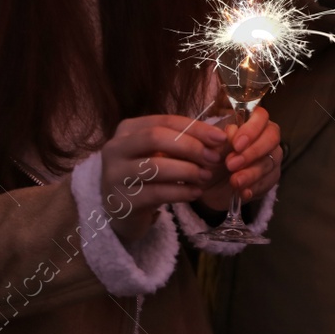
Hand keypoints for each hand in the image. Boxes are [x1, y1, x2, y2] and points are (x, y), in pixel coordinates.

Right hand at [100, 114, 229, 242]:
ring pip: (156, 166)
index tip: (221, 138)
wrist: (122, 212)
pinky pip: (156, 193)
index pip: (165, 121)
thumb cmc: (147, 176)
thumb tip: (219, 137)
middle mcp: (115, 148)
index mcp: (127, 129)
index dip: (196, 128)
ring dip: (188, 170)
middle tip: (214, 158)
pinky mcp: (121, 201)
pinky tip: (196, 192)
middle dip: (190, 147)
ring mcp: (114, 175)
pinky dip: (181, 192)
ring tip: (206, 176)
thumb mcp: (161, 154)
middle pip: (156, 137)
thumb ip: (184, 142)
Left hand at [198, 104, 282, 212]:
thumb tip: (231, 132)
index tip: (236, 144)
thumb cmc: (211, 157)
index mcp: (250, 122)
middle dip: (252, 152)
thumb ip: (221, 138)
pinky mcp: (270, 179)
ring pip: (269, 162)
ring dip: (251, 173)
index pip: (261, 116)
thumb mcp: (210, 147)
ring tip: (234, 181)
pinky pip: (268, 182)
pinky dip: (254, 188)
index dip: (251, 129)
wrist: (207, 184)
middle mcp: (265, 137)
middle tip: (231, 164)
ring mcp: (271, 158)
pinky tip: (243, 192)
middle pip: (272, 137)